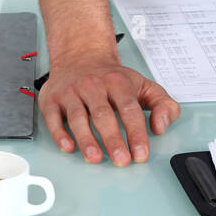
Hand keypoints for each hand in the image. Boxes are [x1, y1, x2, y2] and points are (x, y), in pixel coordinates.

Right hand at [38, 53, 180, 164]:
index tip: (140, 153)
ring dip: (86, 139)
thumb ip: (163, 105)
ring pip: (78, 117)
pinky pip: (53, 118)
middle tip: (121, 160)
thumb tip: (160, 127)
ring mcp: (72, 92)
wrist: (80, 56)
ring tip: (95, 158)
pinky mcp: (52, 100)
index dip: (136, 133)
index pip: (129, 109)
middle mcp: (94, 86)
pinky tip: (68, 147)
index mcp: (118, 83)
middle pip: (103, 115)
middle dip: (113, 139)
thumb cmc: (113, 79)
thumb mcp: (144, 86)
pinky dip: (59, 134)